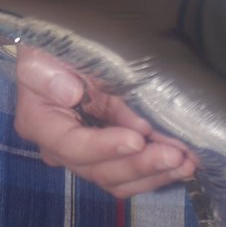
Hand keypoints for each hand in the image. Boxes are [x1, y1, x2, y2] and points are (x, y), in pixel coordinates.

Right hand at [15, 45, 197, 198]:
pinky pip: (130, 170)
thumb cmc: (49, 49)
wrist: (60, 49)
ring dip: (154, 173)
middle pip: (102, 170)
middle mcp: (63, 148)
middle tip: (174, 155)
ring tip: (185, 163)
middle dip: (141, 164)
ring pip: (120, 177)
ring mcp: (88, 152)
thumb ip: (47, 75)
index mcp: (43, 124)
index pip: (74, 145)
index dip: (106, 146)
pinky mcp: (109, 148)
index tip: (137, 139)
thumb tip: (70, 94)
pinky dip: (155, 170)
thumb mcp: (40, 54)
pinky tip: (180, 163)